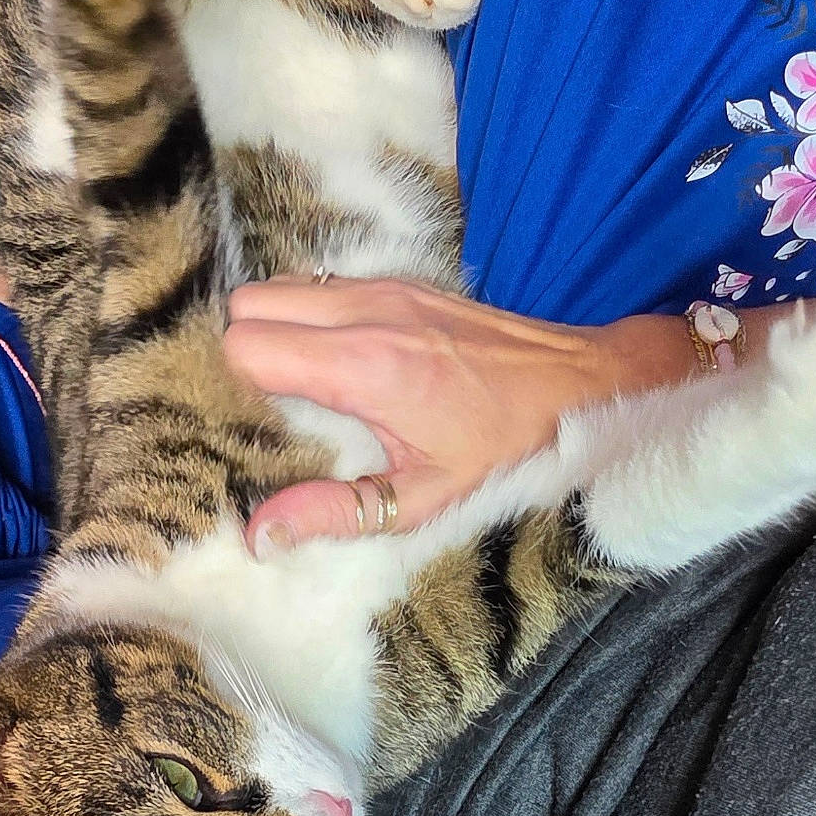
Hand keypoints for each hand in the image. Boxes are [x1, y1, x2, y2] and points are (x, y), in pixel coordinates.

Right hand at [222, 277, 698, 552]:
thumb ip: (336, 512)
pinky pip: (321, 285)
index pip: (245, 344)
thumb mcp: (425, 497)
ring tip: (287, 388)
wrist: (583, 386)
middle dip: (239, 350)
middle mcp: (367, 310)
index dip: (232, 384)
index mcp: (365, 363)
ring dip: (271, 329)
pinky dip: (306, 316)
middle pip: (249, 303)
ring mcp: (384, 287)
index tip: (243, 424)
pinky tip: (329, 366)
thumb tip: (258, 534)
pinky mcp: (401, 281)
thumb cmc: (509, 446)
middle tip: (257, 406)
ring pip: (281, 286)